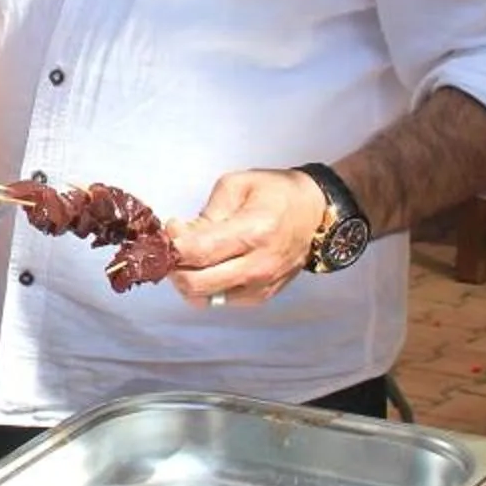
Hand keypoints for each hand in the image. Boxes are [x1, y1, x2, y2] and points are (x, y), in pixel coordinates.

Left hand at [165, 169, 328, 307]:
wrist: (315, 214)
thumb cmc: (276, 194)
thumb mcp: (236, 186)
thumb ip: (205, 214)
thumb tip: (179, 236)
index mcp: (253, 232)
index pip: (198, 253)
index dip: (173, 246)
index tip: (170, 230)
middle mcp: (257, 265)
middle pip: (196, 284)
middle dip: (174, 267)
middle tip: (175, 248)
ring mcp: (260, 286)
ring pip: (203, 298)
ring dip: (188, 279)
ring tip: (193, 256)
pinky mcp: (260, 297)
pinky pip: (219, 300)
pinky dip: (207, 286)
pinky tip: (211, 265)